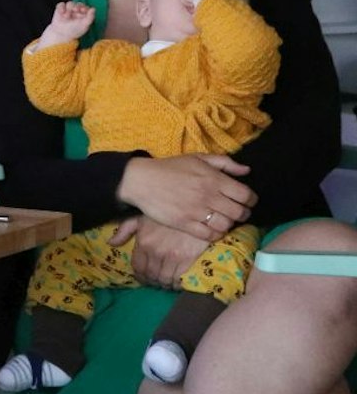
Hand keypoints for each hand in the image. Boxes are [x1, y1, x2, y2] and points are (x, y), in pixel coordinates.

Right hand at [36, 1, 93, 47]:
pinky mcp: (60, 10)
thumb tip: (93, 8)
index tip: (83, 10)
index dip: (84, 7)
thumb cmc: (74, 31)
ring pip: (70, 3)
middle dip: (76, 6)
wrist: (61, 34)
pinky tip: (61, 13)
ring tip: (66, 16)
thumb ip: (90, 17)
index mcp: (83, 14)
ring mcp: (68, 10)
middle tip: (75, 10)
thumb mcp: (84, 25)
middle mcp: (76, 11)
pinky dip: (61, 8)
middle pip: (78, 4)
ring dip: (69, 8)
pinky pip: (61, 4)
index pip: (85, 7)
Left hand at [107, 216, 210, 288]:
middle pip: (151, 275)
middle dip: (152, 282)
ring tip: (166, 284)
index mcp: (143, 242)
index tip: (144, 278)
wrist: (195, 209)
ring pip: (164, 279)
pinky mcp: (188, 259)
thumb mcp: (141, 217)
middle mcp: (155, 251)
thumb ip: (125, 230)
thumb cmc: (167, 212)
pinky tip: (177, 283)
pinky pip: (179, 279)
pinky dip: (176, 284)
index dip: (140, 276)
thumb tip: (111, 243)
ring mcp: (172, 256)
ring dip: (164, 285)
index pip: (137, 267)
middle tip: (156, 282)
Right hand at [116, 154, 254, 239]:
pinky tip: (212, 229)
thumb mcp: (198, 158)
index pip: (246, 195)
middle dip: (242, 213)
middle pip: (239, 212)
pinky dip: (215, 234)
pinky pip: (209, 235)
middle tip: (237, 212)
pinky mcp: (184, 224)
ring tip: (224, 220)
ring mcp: (197, 212)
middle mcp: (209, 196)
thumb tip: (246, 170)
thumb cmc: (170, 168)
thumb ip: (225, 162)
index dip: (251, 200)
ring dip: (228, 224)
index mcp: (215, 179)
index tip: (247, 201)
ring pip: (226, 225)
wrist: (141, 180)